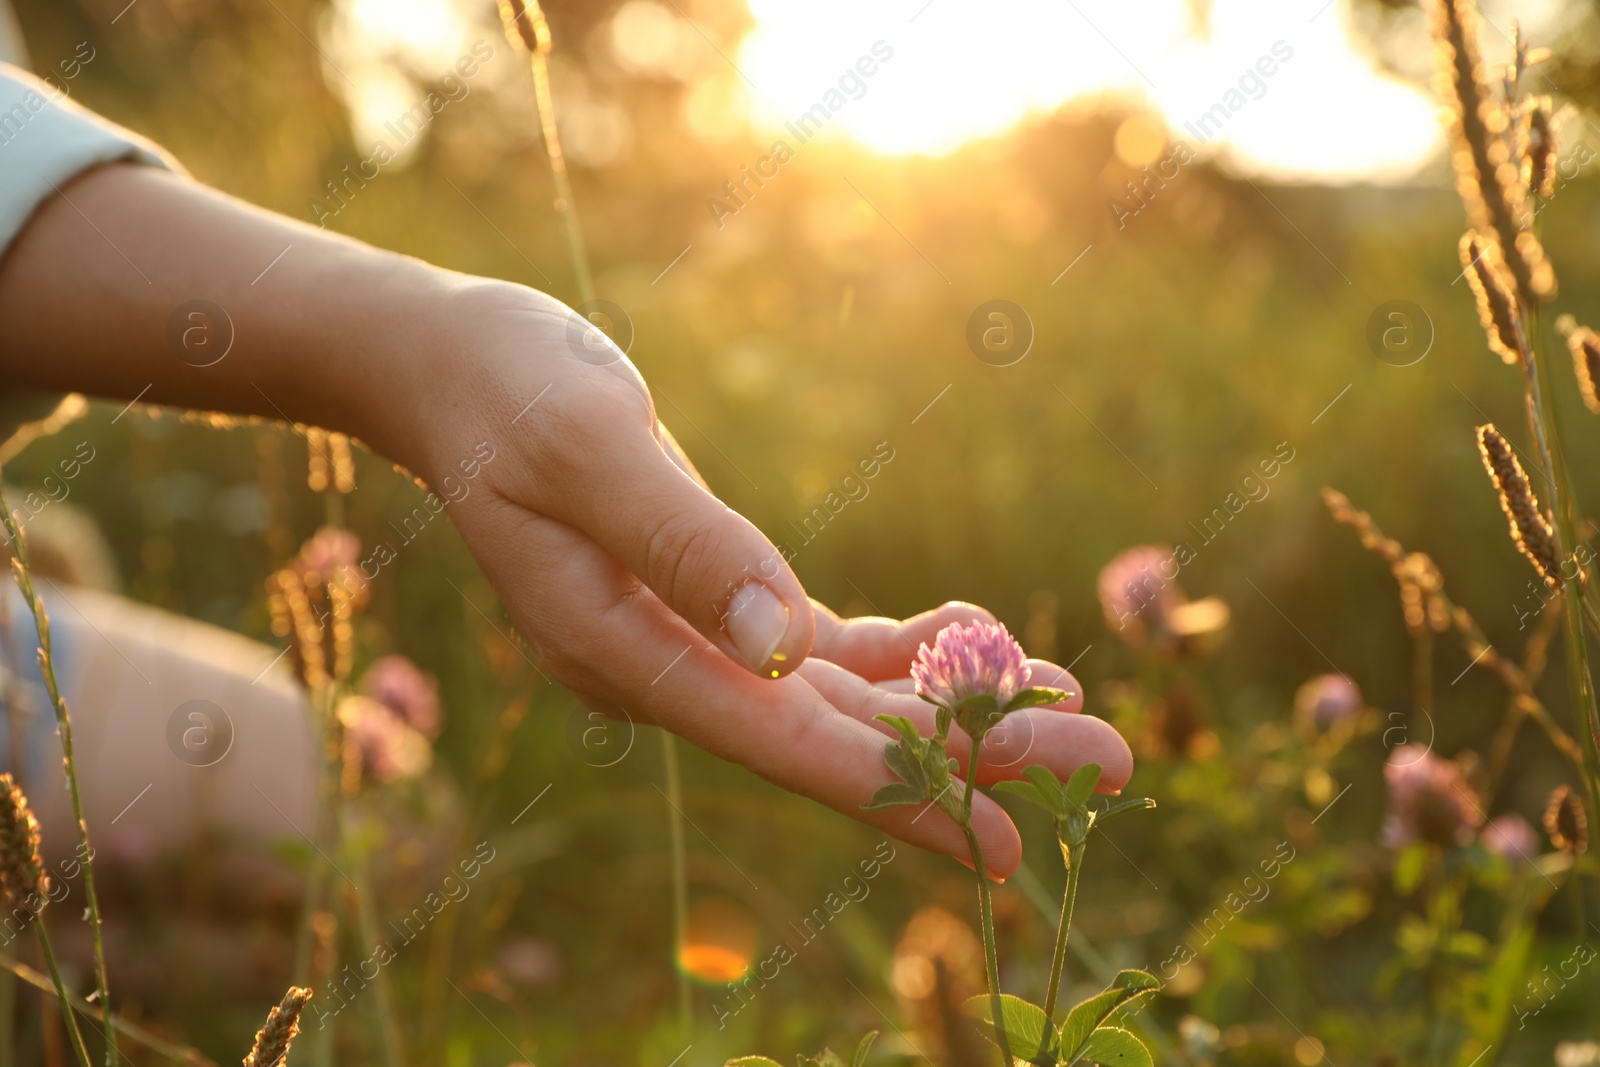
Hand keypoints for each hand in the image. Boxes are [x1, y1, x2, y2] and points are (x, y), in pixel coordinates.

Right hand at [396, 282, 1132, 875]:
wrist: (451, 368)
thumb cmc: (507, 391)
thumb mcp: (584, 446)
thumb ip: (681, 543)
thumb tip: (781, 645)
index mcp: (630, 652)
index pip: (787, 747)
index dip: (902, 794)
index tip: (1007, 845)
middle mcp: (668, 671)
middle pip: (838, 737)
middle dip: (971, 751)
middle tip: (1110, 760)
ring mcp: (691, 644)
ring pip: (841, 702)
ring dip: (953, 706)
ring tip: (1070, 703)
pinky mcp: (711, 600)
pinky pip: (819, 652)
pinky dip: (897, 650)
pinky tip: (970, 634)